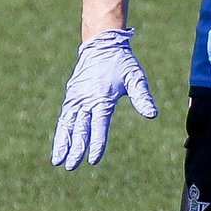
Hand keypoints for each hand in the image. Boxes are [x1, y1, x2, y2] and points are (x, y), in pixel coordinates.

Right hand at [50, 28, 158, 169]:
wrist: (102, 44)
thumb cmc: (122, 63)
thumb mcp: (135, 77)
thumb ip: (142, 96)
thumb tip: (152, 115)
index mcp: (102, 97)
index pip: (99, 125)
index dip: (96, 143)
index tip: (93, 159)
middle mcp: (86, 99)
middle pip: (80, 128)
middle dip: (76, 148)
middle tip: (71, 166)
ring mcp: (76, 97)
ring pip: (67, 124)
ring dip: (62, 143)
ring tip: (57, 161)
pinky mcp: (71, 95)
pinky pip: (64, 116)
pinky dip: (61, 131)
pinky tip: (59, 145)